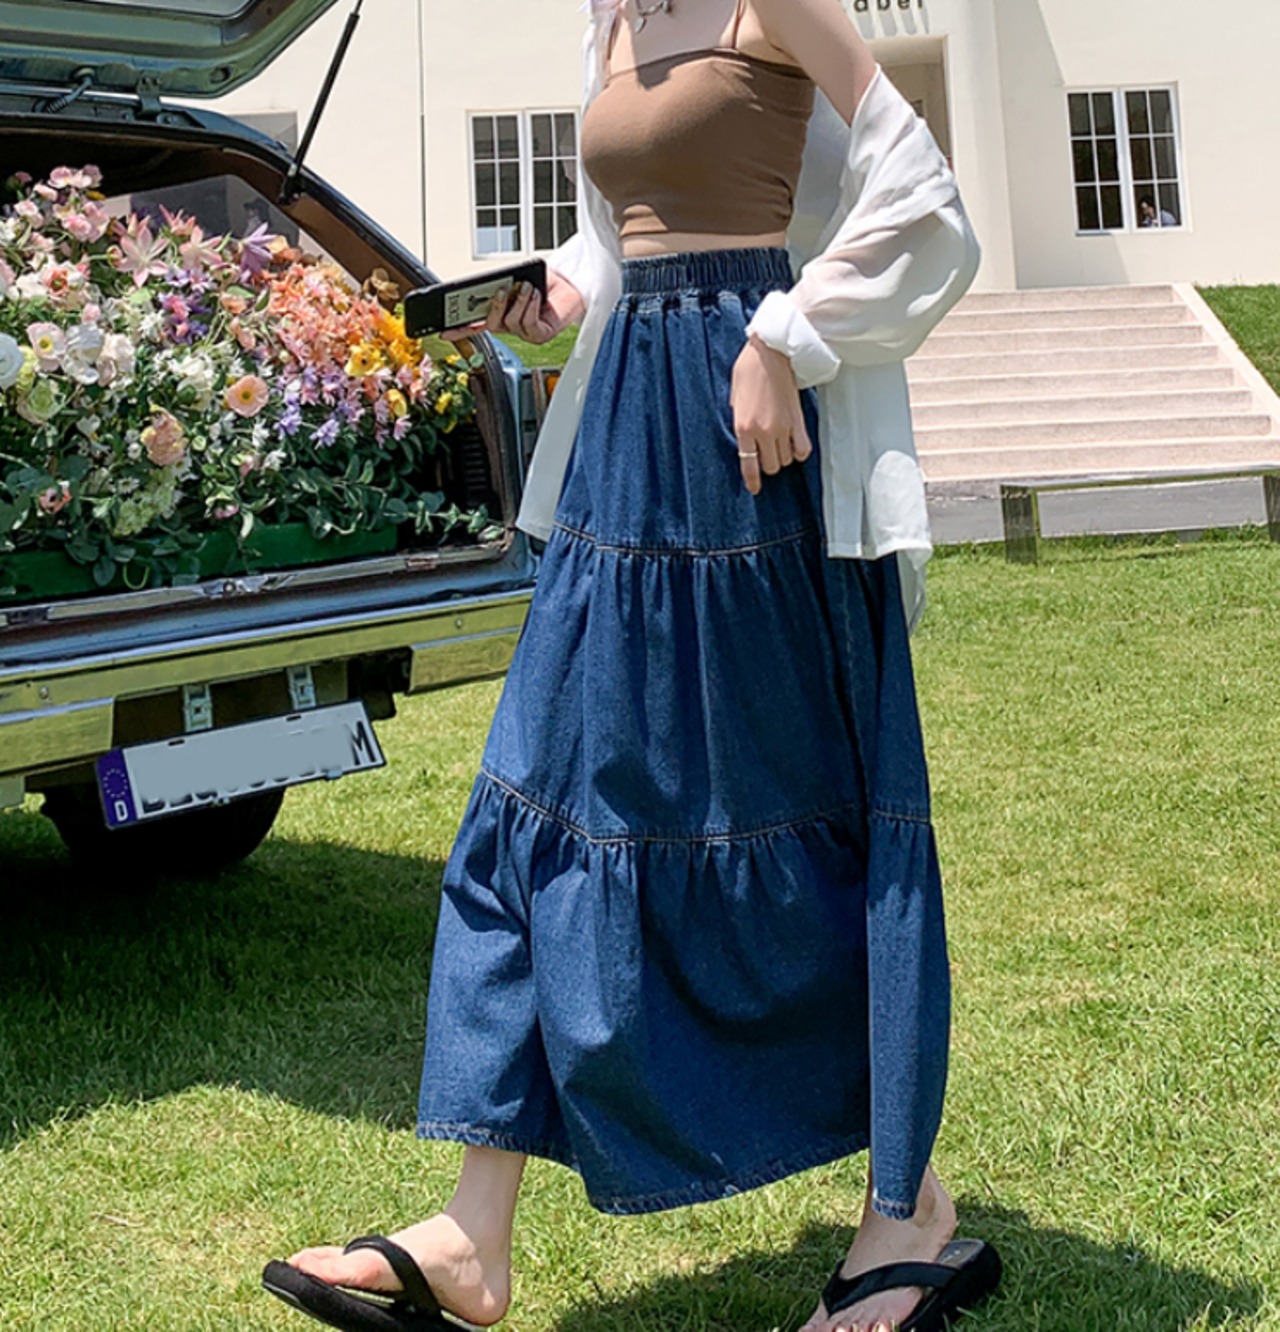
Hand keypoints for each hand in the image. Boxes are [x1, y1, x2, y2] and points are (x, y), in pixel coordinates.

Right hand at [441, 269, 585, 345]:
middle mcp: (510, 326)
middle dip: (494, 306)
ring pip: (511, 322)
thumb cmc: (543, 282)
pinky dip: (532, 308)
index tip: (443, 331)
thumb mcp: (516, 279)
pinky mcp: (540, 336)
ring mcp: (524, 333)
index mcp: (500, 313)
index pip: (475, 324)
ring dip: (519, 302)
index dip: (459, 330)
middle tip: (500, 290)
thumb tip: (492, 287)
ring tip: (527, 286)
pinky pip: (529, 325)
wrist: (570, 285)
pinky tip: (537, 295)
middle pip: (492, 324)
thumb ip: (502, 286)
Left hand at [729, 334, 812, 494]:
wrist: (771, 351)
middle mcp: (763, 431)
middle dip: (768, 465)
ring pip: (786, 460)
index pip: (748, 464)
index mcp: (743, 427)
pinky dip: (799, 452)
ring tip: (779, 446)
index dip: (753, 481)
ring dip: (783, 457)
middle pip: (771, 466)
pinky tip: (794, 445)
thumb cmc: (749, 369)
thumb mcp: (734, 397)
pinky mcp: (798, 420)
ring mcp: (783, 427)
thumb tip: (746, 435)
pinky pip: (803, 449)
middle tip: (766, 455)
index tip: (755, 488)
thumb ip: (739, 419)